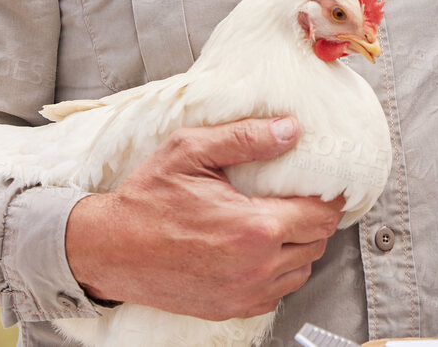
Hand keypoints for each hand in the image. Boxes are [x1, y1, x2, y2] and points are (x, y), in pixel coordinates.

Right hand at [64, 116, 345, 319]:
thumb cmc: (146, 200)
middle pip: (318, 243)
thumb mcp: (191, 152)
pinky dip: (278, 271)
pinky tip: (258, 248)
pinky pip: (278, 292)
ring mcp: (245, 293)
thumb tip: (291, 130)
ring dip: (298, 246)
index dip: (328, 196)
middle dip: (314, 218)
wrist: (109, 250)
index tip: (320, 183)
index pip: (323, 215)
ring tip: (276, 220)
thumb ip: (245, 138)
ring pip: (302, 270)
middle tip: (296, 196)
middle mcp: (256, 267)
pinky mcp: (232, 308)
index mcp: (254, 228)